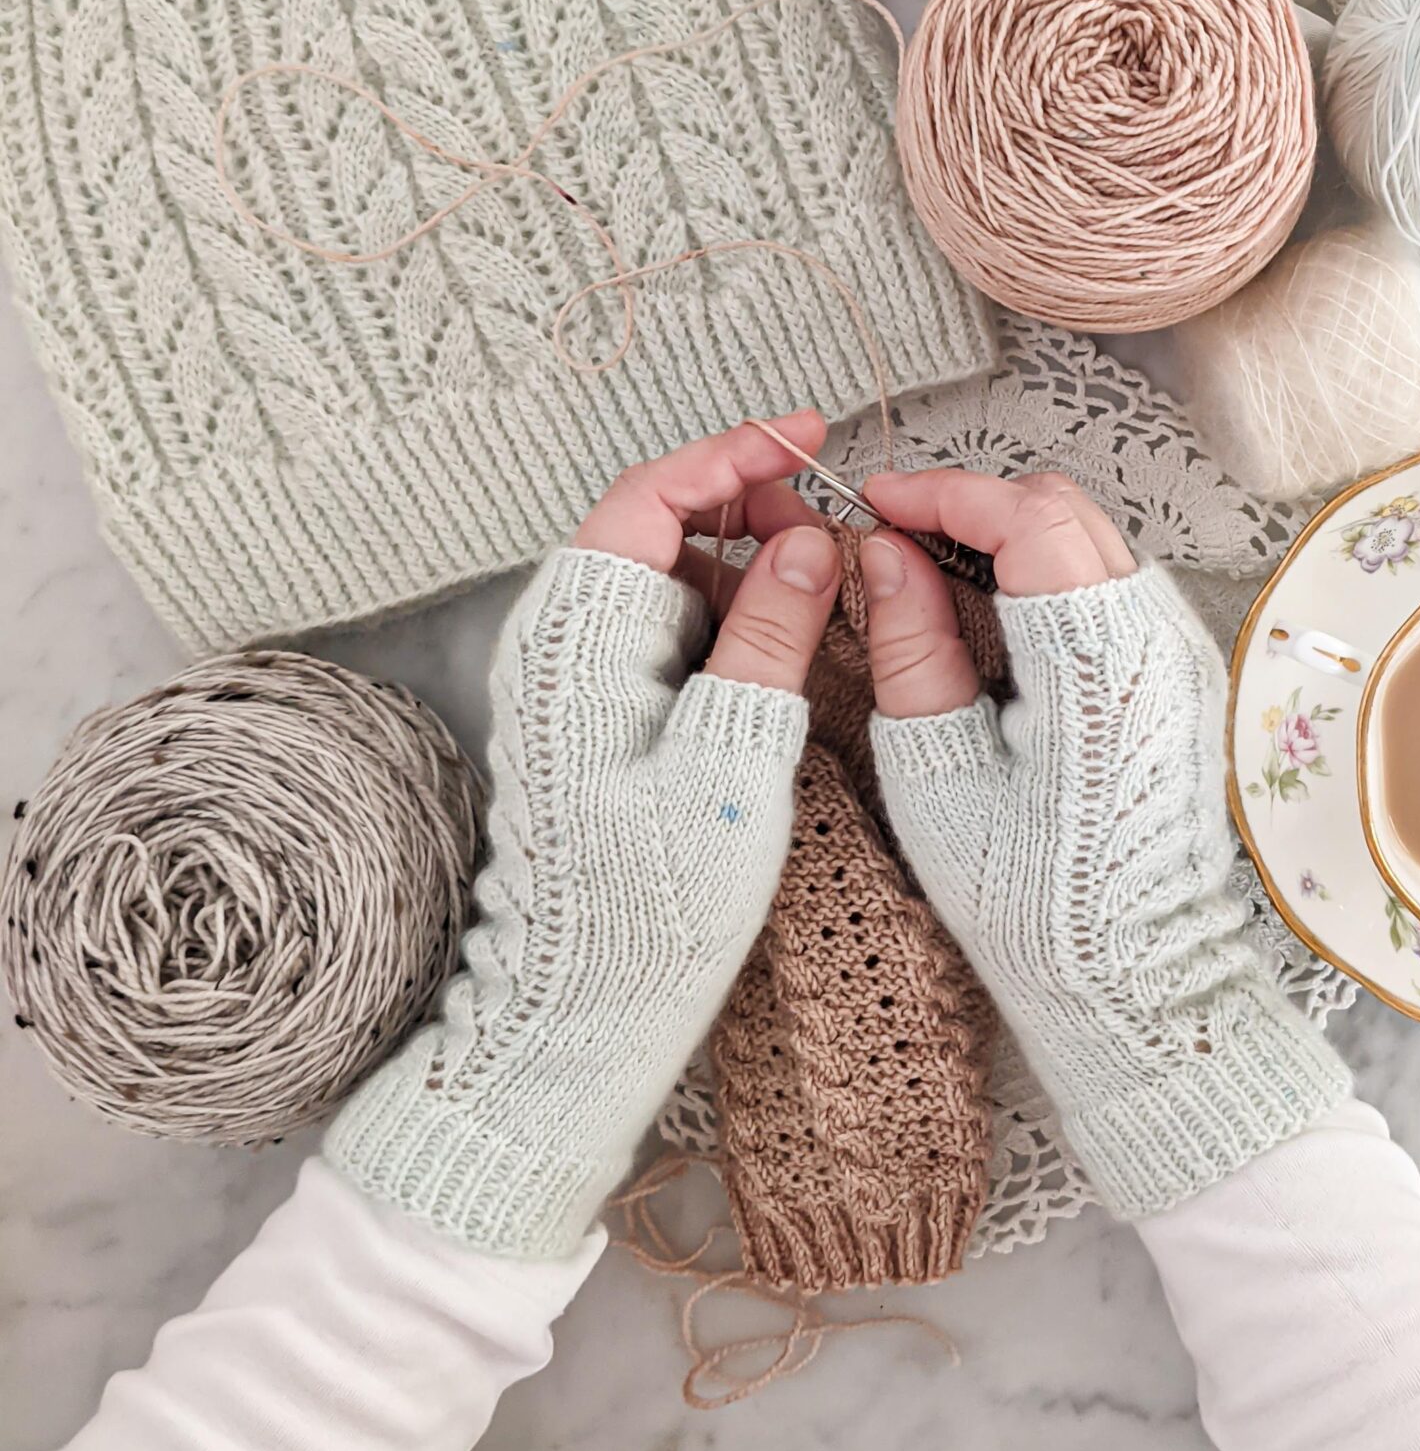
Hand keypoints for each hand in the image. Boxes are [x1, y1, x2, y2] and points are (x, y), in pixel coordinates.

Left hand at [326, 419, 844, 1258]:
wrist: (579, 1013)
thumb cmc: (652, 898)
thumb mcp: (734, 757)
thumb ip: (772, 635)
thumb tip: (811, 539)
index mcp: (579, 636)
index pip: (650, 494)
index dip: (733, 451)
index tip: (811, 437)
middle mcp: (560, 644)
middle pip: (651, 523)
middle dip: (743, 502)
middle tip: (829, 519)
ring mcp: (571, 681)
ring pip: (661, 576)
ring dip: (740, 560)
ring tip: (821, 581)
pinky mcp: (591, 719)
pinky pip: (660, 631)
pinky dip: (724, 615)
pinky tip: (782, 641)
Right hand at [857, 468, 1347, 1221]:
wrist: (1135, 983)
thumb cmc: (1031, 900)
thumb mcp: (941, 773)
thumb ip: (912, 647)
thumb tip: (884, 555)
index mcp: (1096, 656)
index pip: (1023, 514)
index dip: (941, 493)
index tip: (874, 501)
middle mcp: (1155, 639)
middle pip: (1064, 512)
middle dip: (973, 506)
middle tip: (893, 532)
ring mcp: (1179, 657)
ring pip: (1091, 543)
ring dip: (1011, 538)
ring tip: (928, 570)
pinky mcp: (1180, 683)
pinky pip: (1111, 590)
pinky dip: (1047, 578)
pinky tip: (988, 617)